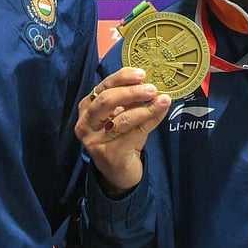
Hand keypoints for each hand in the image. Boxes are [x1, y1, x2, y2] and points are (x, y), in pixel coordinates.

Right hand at [74, 68, 170, 192]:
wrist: (118, 173)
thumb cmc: (120, 139)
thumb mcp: (121, 115)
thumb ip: (130, 101)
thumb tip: (150, 85)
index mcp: (86, 108)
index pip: (103, 86)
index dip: (122, 77)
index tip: (141, 74)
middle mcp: (85, 124)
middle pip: (107, 100)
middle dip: (131, 92)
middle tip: (152, 88)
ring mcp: (95, 141)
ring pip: (123, 118)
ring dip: (145, 107)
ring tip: (162, 100)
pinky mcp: (110, 154)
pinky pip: (134, 133)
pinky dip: (150, 120)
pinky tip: (161, 113)